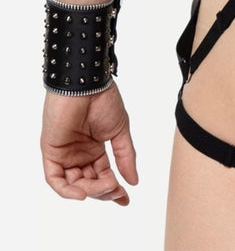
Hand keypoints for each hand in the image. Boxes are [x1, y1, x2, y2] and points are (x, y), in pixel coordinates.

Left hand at [40, 81, 138, 204]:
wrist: (87, 84)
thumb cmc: (103, 100)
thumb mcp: (119, 131)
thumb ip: (125, 156)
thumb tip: (133, 181)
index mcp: (95, 148)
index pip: (103, 175)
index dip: (113, 189)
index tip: (125, 199)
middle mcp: (79, 153)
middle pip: (90, 182)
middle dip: (104, 190)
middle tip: (116, 189)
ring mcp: (65, 154)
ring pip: (74, 184)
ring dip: (91, 189)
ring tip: (106, 185)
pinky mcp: (51, 152)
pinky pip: (55, 179)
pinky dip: (67, 190)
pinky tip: (83, 193)